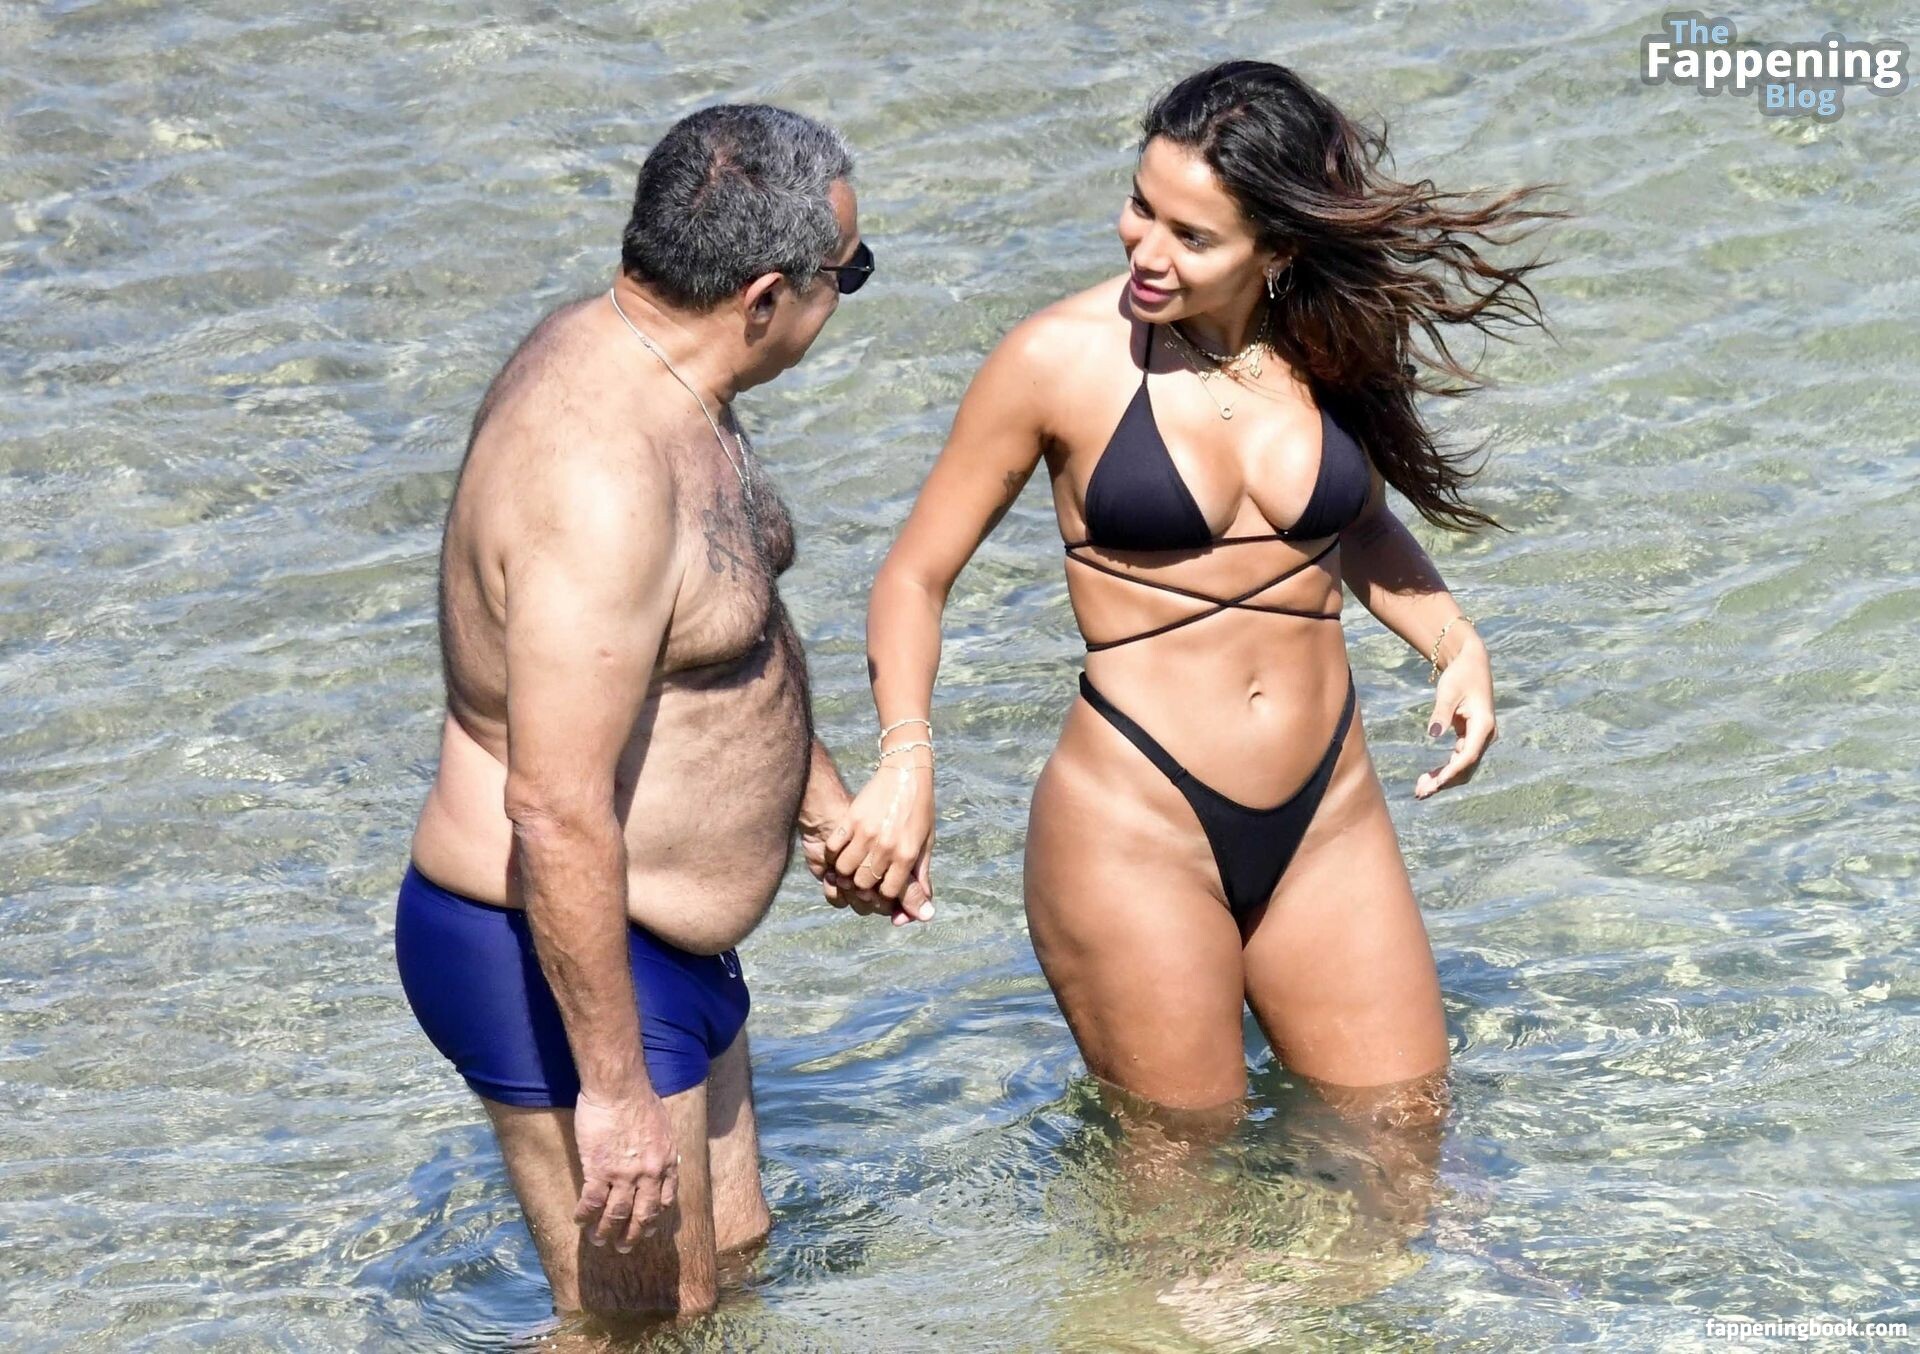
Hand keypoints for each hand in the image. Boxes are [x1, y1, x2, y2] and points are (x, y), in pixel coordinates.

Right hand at [572, 1088, 678, 1252]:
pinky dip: (585, 1215)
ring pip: (616, 1214)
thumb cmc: (640, 1099)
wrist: (619, 1089)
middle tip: (624, 1248)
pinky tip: (579, 1221)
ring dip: (606, 1231)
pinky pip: (592, 1201)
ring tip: (599, 1241)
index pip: (665, 1200)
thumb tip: (664, 1158)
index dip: (654, 1217)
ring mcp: (624, 1175)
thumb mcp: (663, 1126)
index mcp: (665, 1162)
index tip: (646, 1227)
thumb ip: (662, 1147)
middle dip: (632, 1235)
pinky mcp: (599, 1170)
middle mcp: (648, 1174)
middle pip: (641, 1214)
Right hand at [801, 809, 932, 923]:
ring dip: (846, 873)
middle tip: (861, 879)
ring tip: (850, 867)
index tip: (879, 889)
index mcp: (907, 854)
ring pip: (845, 870)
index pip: (887, 892)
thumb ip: (922, 876)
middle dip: (861, 887)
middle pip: (863, 884)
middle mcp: (886, 846)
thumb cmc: (919, 810)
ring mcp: (866, 833)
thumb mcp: (926, 842)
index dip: (882, 896)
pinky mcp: (851, 819)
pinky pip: (834, 849)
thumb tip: (924, 911)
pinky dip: (834, 855)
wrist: (906, 774)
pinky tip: (841, 852)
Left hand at [1415, 632, 1495, 799]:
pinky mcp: (1471, 738)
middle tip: (1420, 793)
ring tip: (1420, 790)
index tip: (1433, 784)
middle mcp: (1486, 736)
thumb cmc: (1459, 676)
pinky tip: (1428, 778)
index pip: (1467, 756)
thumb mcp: (1447, 692)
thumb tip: (1432, 734)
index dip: (1450, 772)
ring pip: (1463, 767)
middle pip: (1466, 767)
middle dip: (1444, 782)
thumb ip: (1441, 714)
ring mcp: (1479, 738)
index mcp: (1484, 725)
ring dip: (1444, 779)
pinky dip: (1445, 770)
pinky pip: (1459, 760)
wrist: (1471, 663)